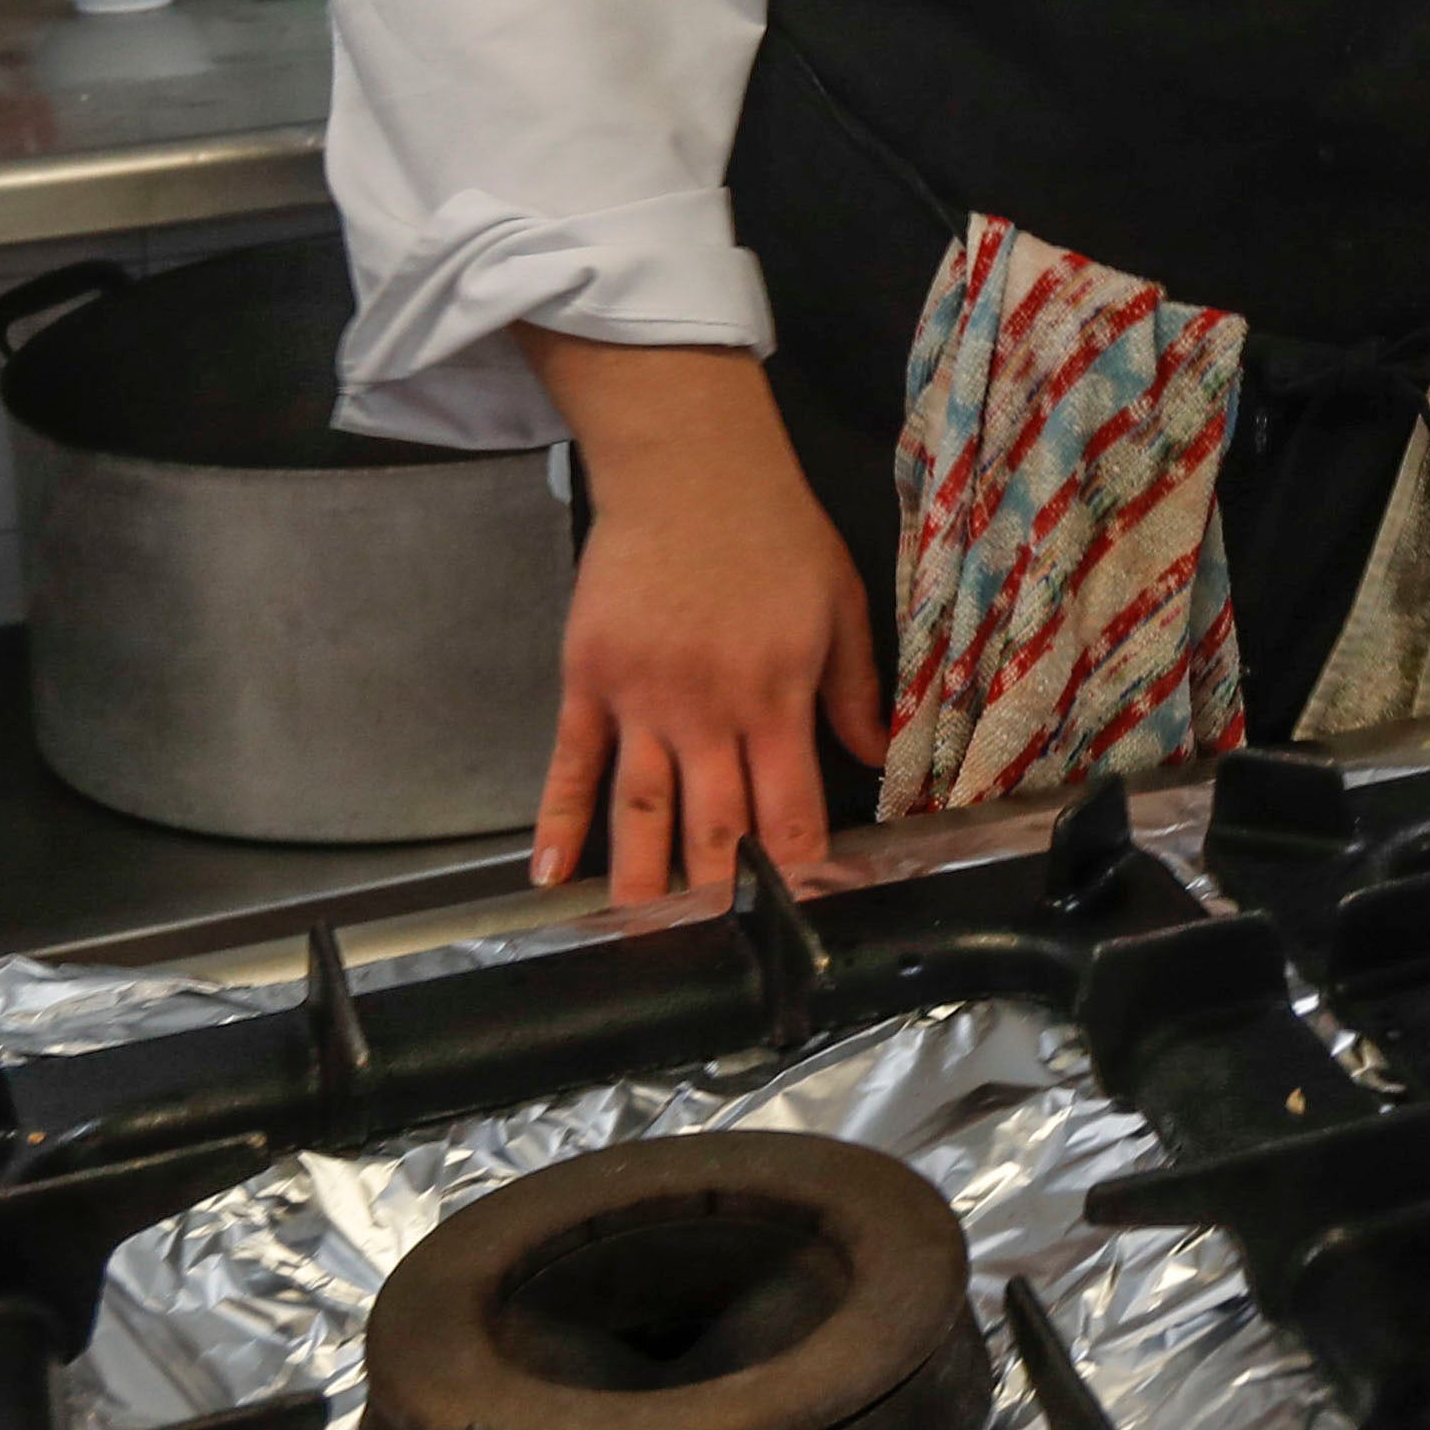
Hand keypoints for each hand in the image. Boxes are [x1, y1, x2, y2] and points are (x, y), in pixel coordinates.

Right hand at [517, 332, 891, 906]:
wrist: (690, 470)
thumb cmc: (775, 533)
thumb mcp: (841, 604)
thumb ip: (854, 690)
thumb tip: (879, 761)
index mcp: (778, 697)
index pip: (790, 809)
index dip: (795, 872)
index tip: (798, 923)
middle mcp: (708, 711)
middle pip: (712, 824)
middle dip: (717, 897)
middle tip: (712, 959)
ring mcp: (641, 699)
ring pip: (640, 809)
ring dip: (639, 880)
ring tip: (634, 940)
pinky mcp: (588, 679)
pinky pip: (570, 762)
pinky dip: (557, 820)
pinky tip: (549, 874)